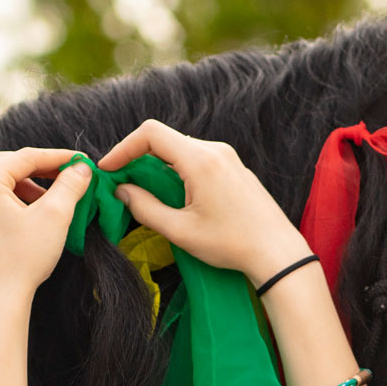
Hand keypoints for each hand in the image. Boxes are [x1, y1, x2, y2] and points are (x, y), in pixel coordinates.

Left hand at [0, 146, 89, 308]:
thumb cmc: (24, 260)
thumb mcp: (55, 216)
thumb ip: (70, 185)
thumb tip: (81, 168)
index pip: (25, 157)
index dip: (57, 157)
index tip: (81, 162)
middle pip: (6, 167)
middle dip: (39, 172)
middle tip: (66, 178)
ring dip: (23, 189)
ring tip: (48, 204)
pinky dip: (7, 206)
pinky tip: (27, 221)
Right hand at [98, 120, 309, 280]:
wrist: (277, 252)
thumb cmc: (231, 244)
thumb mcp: (180, 231)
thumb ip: (144, 208)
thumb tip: (121, 192)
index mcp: (200, 160)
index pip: (150, 133)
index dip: (123, 148)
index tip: (109, 169)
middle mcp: (215, 150)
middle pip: (165, 139)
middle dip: (138, 158)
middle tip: (121, 183)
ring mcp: (228, 157)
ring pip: (181, 149)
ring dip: (158, 166)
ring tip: (145, 193)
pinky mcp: (234, 168)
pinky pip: (198, 159)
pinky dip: (178, 171)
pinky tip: (174, 197)